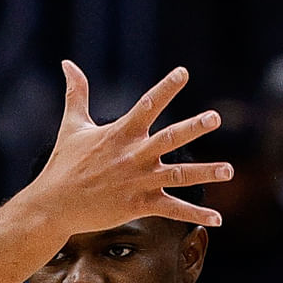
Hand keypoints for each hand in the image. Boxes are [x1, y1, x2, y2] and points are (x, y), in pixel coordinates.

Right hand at [21, 63, 230, 234]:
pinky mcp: (139, 205)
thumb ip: (76, 94)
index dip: (166, 87)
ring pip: (179, 175)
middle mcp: (133, 155)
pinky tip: (217, 219)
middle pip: (169, 138)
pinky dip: (195, 215)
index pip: (147, 105)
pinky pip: (173, 209)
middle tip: (215, 117)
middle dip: (193, 127)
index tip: (183, 72)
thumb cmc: (63, 165)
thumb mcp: (72, 126)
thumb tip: (67, 63)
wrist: (54, 206)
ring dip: (205, 173)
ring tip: (228, 170)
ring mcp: (138, 181)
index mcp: (120, 133)